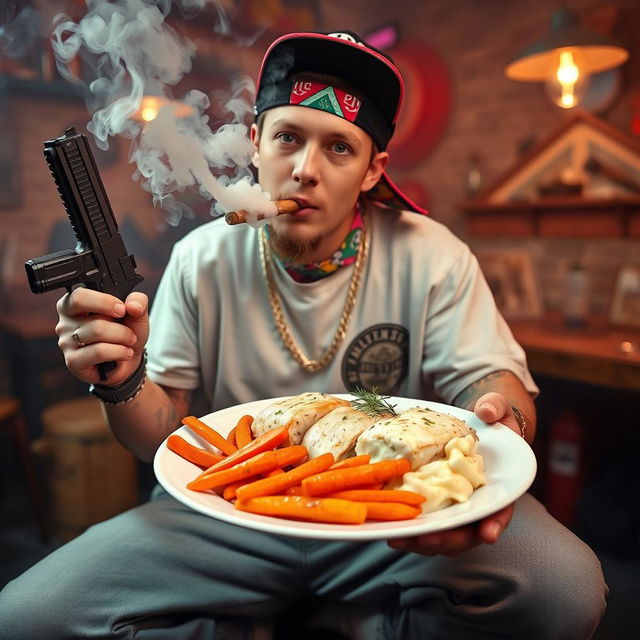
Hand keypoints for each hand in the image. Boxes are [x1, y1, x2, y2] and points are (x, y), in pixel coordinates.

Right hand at [55, 287, 148, 385]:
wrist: (128, 358)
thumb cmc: (125, 331)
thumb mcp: (136, 311)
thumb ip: (138, 300)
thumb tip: (132, 305)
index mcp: (75, 303)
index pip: (79, 296)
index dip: (104, 302)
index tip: (122, 309)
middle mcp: (66, 321)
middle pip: (94, 319)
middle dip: (121, 328)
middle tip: (129, 333)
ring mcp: (66, 342)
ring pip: (97, 334)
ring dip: (122, 339)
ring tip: (128, 343)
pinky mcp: (73, 361)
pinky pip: (98, 352)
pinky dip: (118, 352)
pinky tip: (124, 353)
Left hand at [387, 392, 517, 555]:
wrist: (475, 423)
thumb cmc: (491, 418)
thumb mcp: (496, 407)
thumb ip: (495, 407)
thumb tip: (486, 410)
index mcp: (497, 484)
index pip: (501, 510)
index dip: (495, 523)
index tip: (488, 534)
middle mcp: (476, 502)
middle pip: (467, 532)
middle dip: (448, 539)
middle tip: (427, 539)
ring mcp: (453, 506)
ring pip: (443, 535)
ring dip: (422, 541)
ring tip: (399, 538)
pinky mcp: (432, 502)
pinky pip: (423, 522)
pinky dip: (408, 529)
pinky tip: (389, 528)